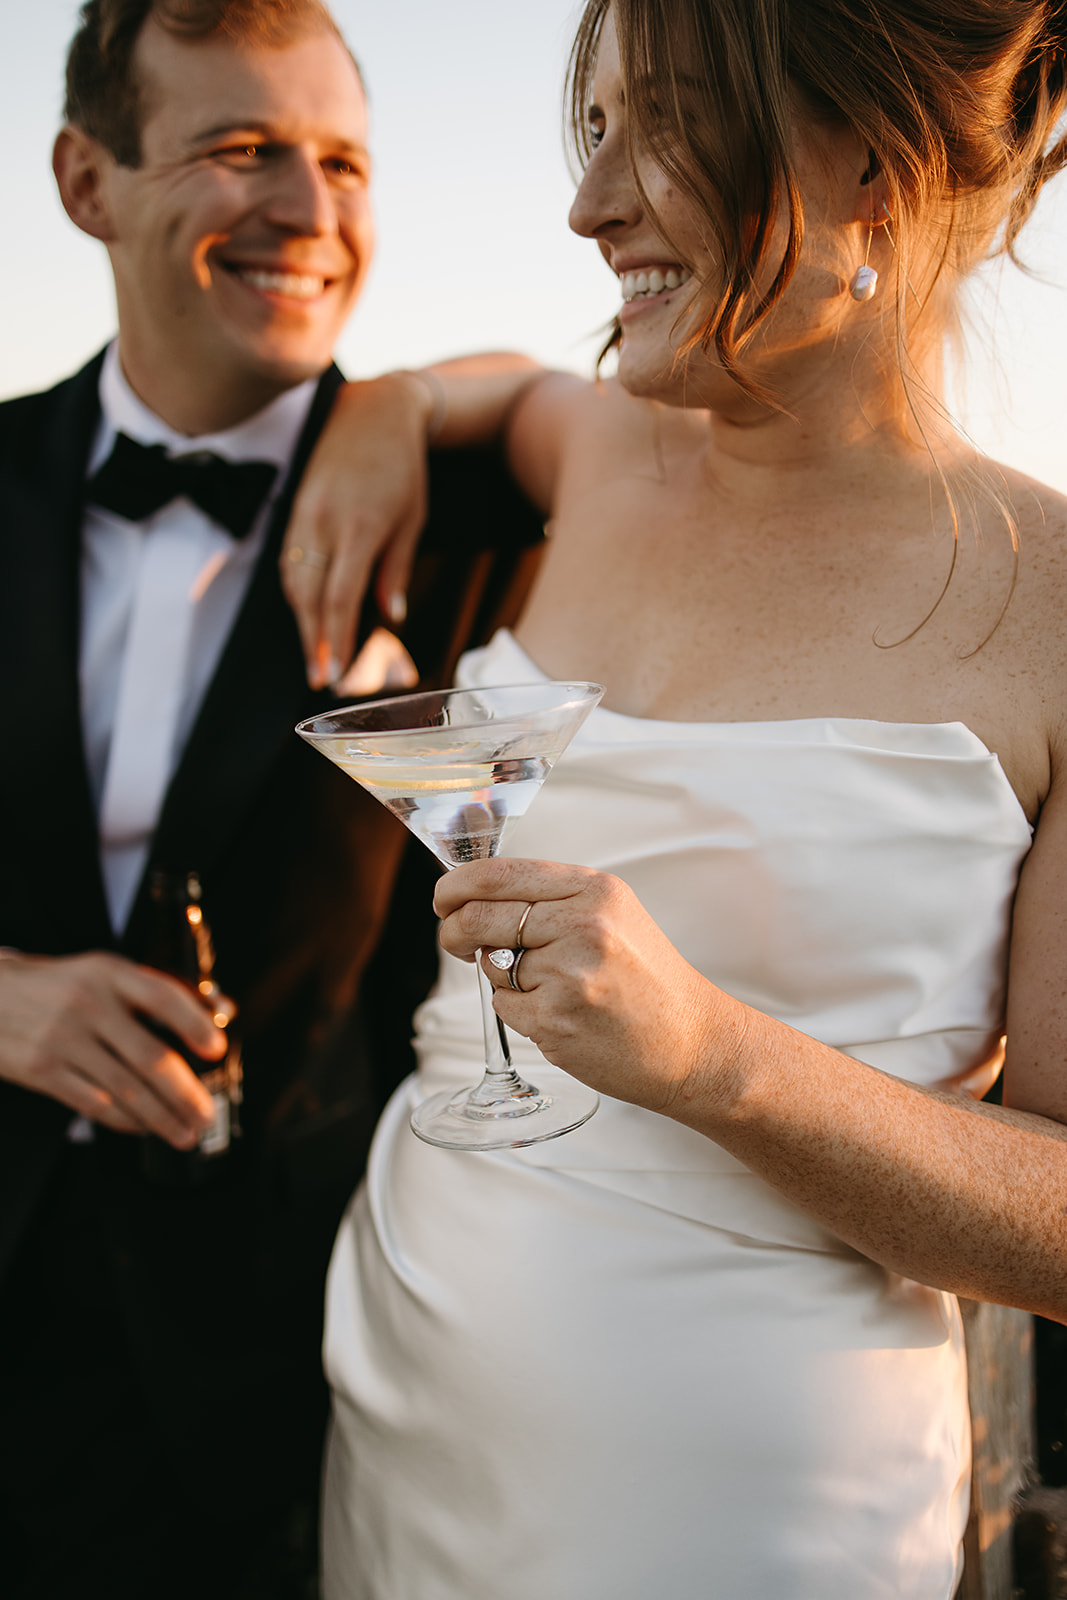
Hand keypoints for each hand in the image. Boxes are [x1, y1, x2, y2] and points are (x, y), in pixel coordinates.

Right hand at [0, 951, 229, 1146]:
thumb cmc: (61, 986)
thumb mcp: (104, 973)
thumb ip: (158, 991)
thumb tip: (221, 1009)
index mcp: (109, 973)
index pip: (161, 996)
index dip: (194, 1023)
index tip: (216, 1049)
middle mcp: (87, 1004)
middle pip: (148, 1055)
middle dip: (184, 1093)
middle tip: (207, 1114)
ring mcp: (63, 1039)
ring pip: (124, 1089)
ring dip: (160, 1117)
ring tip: (185, 1133)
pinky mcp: (43, 1070)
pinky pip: (94, 1103)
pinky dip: (125, 1120)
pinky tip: (145, 1128)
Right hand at [281, 373, 434, 687]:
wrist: (373, 412)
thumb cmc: (403, 467)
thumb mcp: (412, 520)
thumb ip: (395, 569)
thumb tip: (390, 616)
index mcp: (358, 529)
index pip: (339, 599)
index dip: (334, 640)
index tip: (333, 673)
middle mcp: (324, 523)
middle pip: (308, 597)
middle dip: (312, 641)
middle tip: (319, 677)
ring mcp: (305, 514)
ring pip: (293, 580)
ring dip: (301, 619)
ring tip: (315, 652)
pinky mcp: (295, 508)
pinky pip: (289, 559)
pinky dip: (294, 590)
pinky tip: (304, 611)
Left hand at [434, 858, 724, 1115]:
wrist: (693, 1043)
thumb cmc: (649, 982)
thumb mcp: (614, 917)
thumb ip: (552, 900)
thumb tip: (474, 896)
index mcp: (595, 891)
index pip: (498, 874)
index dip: (456, 885)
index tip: (443, 898)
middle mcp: (582, 925)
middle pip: (479, 916)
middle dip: (454, 931)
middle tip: (457, 942)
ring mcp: (568, 974)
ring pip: (490, 963)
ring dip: (501, 975)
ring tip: (550, 987)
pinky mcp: (556, 1019)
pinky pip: (503, 1006)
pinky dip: (517, 1011)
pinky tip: (558, 1014)